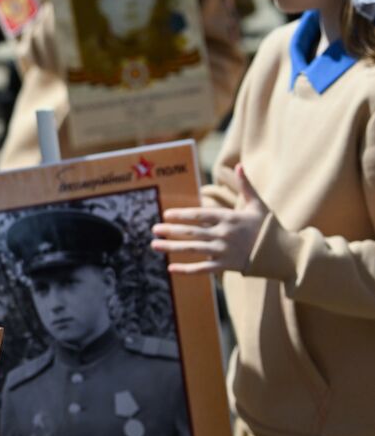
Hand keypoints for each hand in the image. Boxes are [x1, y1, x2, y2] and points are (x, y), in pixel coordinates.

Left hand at [150, 165, 268, 274]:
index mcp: (230, 218)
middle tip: (153, 229)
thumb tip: (240, 165)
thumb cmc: (268, 227)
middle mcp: (224, 235)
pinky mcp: (226, 266)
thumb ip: (246, 186)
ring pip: (193, 250)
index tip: (166, 214)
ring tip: (154, 245)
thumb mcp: (258, 205)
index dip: (182, 214)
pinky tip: (170, 269)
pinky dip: (186, 270)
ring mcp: (224, 251)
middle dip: (170, 230)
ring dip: (172, 248)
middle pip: (192, 232)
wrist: (282, 254)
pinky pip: (202, 269)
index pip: (200, 215)